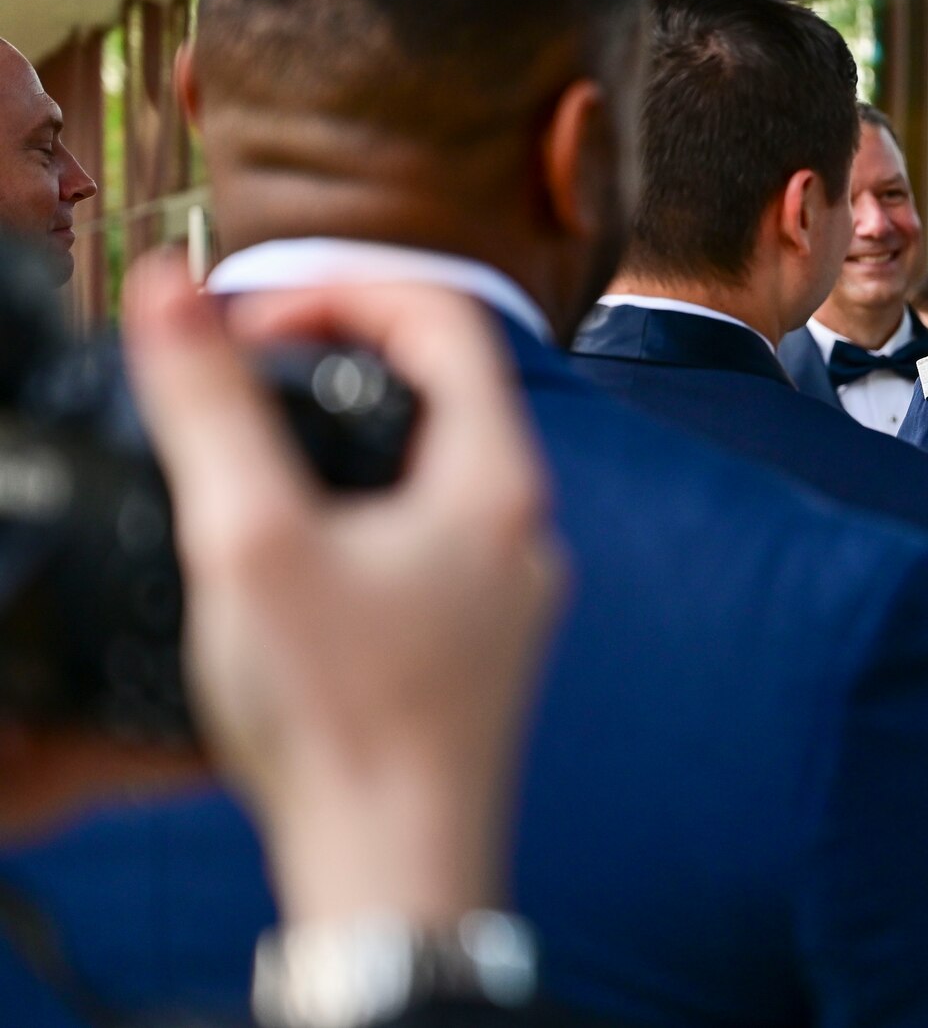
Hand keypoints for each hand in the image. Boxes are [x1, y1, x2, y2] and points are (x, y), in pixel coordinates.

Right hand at [122, 255, 565, 925]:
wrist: (395, 870)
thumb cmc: (339, 718)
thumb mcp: (250, 539)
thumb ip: (212, 405)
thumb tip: (171, 288)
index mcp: (498, 481)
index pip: (444, 318)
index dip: (341, 290)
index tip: (250, 317)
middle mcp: (525, 527)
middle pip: (446, 386)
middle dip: (341, 353)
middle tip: (245, 368)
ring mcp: (511, 590)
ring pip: (439, 464)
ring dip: (353, 430)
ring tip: (260, 446)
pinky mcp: (483, 643)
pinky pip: (433, 535)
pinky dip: (368, 505)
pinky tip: (300, 545)